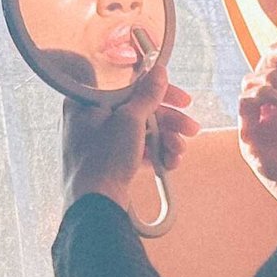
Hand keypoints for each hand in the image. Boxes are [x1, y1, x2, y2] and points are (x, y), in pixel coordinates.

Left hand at [61, 65, 199, 214]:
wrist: (94, 206)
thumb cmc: (103, 159)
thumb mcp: (130, 120)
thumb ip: (147, 94)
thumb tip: (158, 70)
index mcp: (85, 103)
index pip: (129, 87)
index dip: (160, 93)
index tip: (183, 100)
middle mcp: (88, 120)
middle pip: (137, 111)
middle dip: (168, 123)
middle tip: (191, 129)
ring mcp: (97, 144)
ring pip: (139, 133)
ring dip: (165, 140)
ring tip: (179, 152)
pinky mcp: (107, 164)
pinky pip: (134, 151)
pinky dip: (153, 155)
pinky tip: (169, 163)